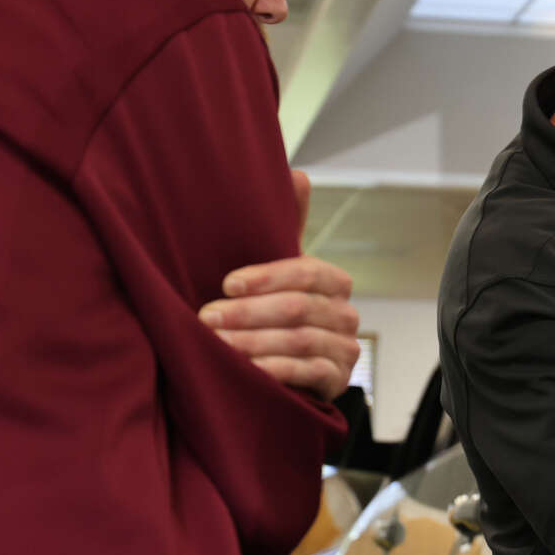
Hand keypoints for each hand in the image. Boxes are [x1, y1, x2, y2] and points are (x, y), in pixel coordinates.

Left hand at [198, 170, 360, 402]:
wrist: (283, 369)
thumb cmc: (272, 312)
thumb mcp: (276, 271)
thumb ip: (287, 226)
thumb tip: (297, 173)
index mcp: (334, 282)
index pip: (306, 272)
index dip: (266, 277)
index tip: (226, 284)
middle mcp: (346, 314)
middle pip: (299, 308)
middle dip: (249, 313)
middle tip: (207, 317)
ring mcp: (346, 349)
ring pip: (300, 340)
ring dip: (253, 342)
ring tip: (216, 345)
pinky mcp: (338, 381)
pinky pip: (307, 373)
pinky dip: (274, 371)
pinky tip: (245, 370)